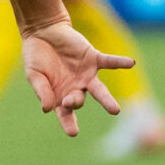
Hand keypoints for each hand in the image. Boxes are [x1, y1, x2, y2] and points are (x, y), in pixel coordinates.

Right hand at [21, 22, 129, 138]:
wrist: (43, 32)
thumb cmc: (36, 56)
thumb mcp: (34, 75)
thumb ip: (42, 91)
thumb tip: (48, 110)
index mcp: (60, 96)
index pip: (65, 114)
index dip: (68, 123)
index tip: (73, 132)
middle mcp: (76, 89)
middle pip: (80, 101)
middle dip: (76, 103)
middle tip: (73, 102)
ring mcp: (86, 75)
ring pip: (99, 90)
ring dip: (107, 100)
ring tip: (115, 111)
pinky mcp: (93, 59)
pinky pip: (109, 62)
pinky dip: (119, 63)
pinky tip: (130, 63)